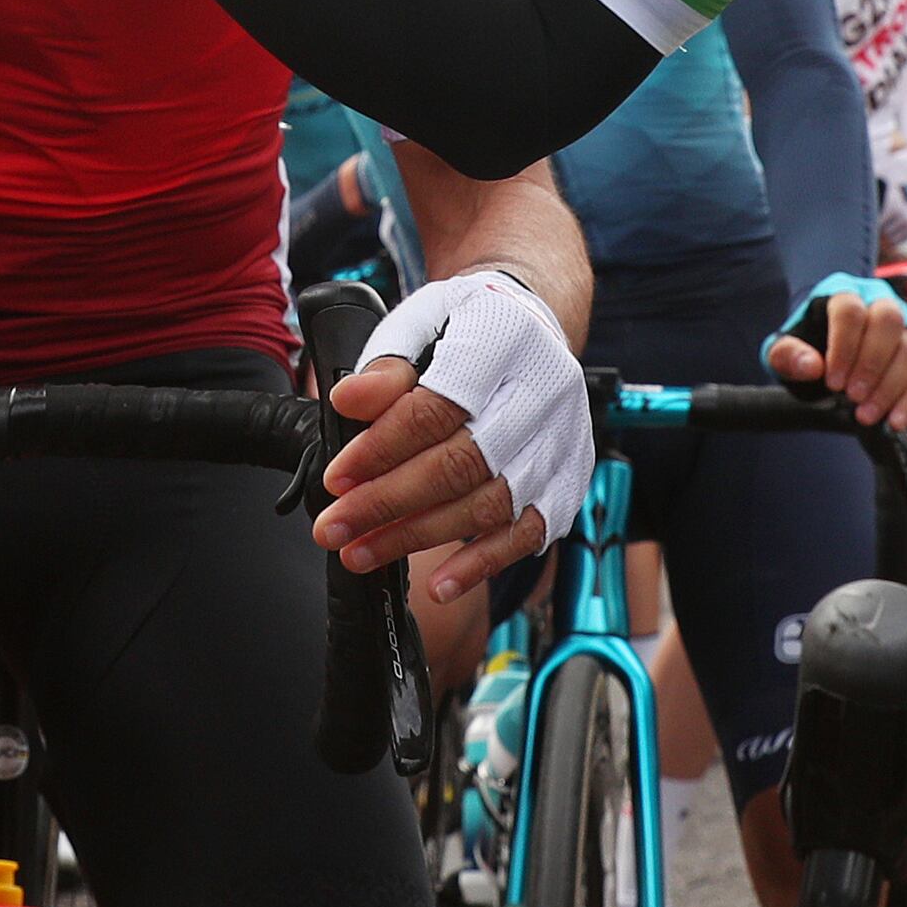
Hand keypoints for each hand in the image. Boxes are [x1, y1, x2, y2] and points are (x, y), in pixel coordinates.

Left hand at [317, 267, 592, 603]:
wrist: (532, 320)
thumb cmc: (466, 323)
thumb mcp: (420, 321)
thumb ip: (386, 364)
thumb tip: (348, 403)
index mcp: (502, 338)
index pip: (436, 408)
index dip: (382, 449)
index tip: (336, 480)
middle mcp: (545, 390)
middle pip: (462, 463)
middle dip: (389, 504)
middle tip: (335, 529)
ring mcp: (563, 438)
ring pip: (491, 504)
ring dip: (421, 538)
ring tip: (362, 553)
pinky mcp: (571, 477)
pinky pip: (530, 532)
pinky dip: (483, 564)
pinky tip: (440, 586)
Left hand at [766, 274, 906, 430]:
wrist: (819, 351)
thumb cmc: (803, 345)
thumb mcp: (783, 349)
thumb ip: (788, 354)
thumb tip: (811, 366)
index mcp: (842, 295)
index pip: (850, 310)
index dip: (843, 346)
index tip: (833, 380)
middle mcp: (877, 304)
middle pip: (889, 321)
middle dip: (872, 363)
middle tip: (853, 396)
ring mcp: (900, 330)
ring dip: (890, 386)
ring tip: (866, 414)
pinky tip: (893, 420)